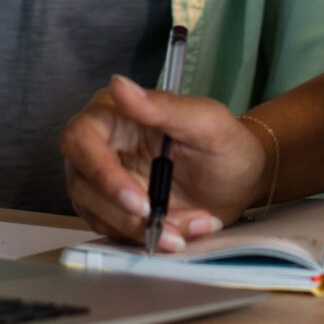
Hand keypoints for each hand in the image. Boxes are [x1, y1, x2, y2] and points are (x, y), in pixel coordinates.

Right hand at [61, 75, 266, 250]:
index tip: (138, 200)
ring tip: (189, 225)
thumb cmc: (227, 145)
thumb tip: (119, 85)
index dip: (102, 173)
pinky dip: (150, 238)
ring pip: (98, 214)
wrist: (242, 182)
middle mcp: (102, 147)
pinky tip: (182, 230)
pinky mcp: (114, 210)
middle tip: (164, 222)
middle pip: (83, 184)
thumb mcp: (206, 123)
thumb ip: (163, 106)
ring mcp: (104, 182)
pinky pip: (116, 232)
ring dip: (142, 230)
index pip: (81, 139)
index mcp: (115, 114)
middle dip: (123, 212)